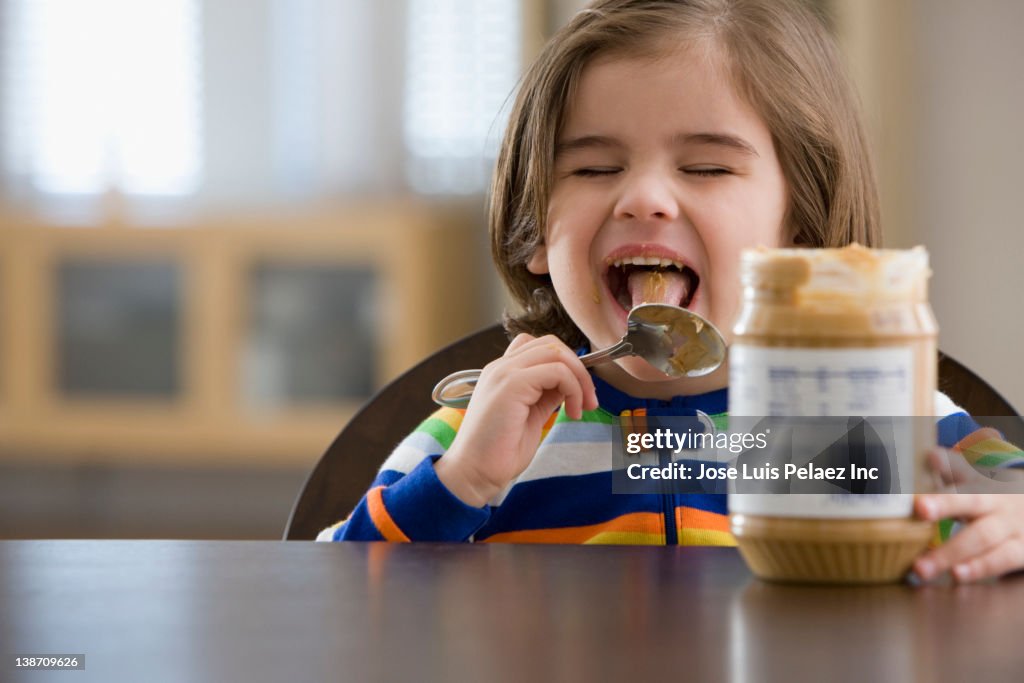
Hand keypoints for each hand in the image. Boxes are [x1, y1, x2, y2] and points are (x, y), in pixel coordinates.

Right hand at [434, 333, 598, 507]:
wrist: (474, 473)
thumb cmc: (499, 452)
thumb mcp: (531, 416)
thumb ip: (547, 395)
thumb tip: (571, 385)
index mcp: (503, 373)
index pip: (540, 346)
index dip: (565, 363)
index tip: (578, 393)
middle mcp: (501, 367)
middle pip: (551, 344)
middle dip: (579, 368)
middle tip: (589, 400)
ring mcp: (505, 372)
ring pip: (556, 353)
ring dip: (580, 379)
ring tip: (582, 408)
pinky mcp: (512, 384)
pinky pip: (557, 371)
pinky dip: (574, 389)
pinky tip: (572, 412)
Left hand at [913, 448, 1023, 581]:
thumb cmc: (997, 500)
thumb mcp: (979, 480)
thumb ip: (953, 469)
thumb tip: (930, 454)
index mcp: (983, 480)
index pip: (962, 470)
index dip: (944, 466)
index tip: (918, 470)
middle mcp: (998, 501)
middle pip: (973, 500)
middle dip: (946, 504)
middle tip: (919, 508)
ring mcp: (1012, 527)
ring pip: (983, 537)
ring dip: (953, 550)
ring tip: (925, 563)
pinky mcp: (1022, 551)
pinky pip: (1002, 561)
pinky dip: (979, 568)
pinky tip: (957, 575)